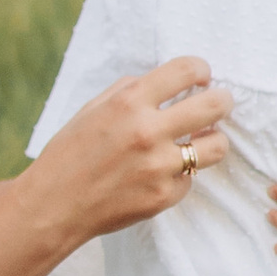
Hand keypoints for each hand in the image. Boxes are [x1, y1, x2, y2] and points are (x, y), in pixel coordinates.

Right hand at [34, 57, 230, 243]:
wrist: (54, 205)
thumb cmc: (70, 153)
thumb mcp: (93, 108)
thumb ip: (130, 90)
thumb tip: (168, 82)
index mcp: (129, 102)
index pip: (186, 70)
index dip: (201, 70)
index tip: (202, 76)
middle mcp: (148, 132)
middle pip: (214, 105)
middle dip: (222, 100)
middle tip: (218, 103)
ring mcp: (159, 167)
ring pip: (216, 146)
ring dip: (212, 139)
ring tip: (201, 139)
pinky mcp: (164, 196)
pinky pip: (189, 179)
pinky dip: (180, 174)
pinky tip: (161, 174)